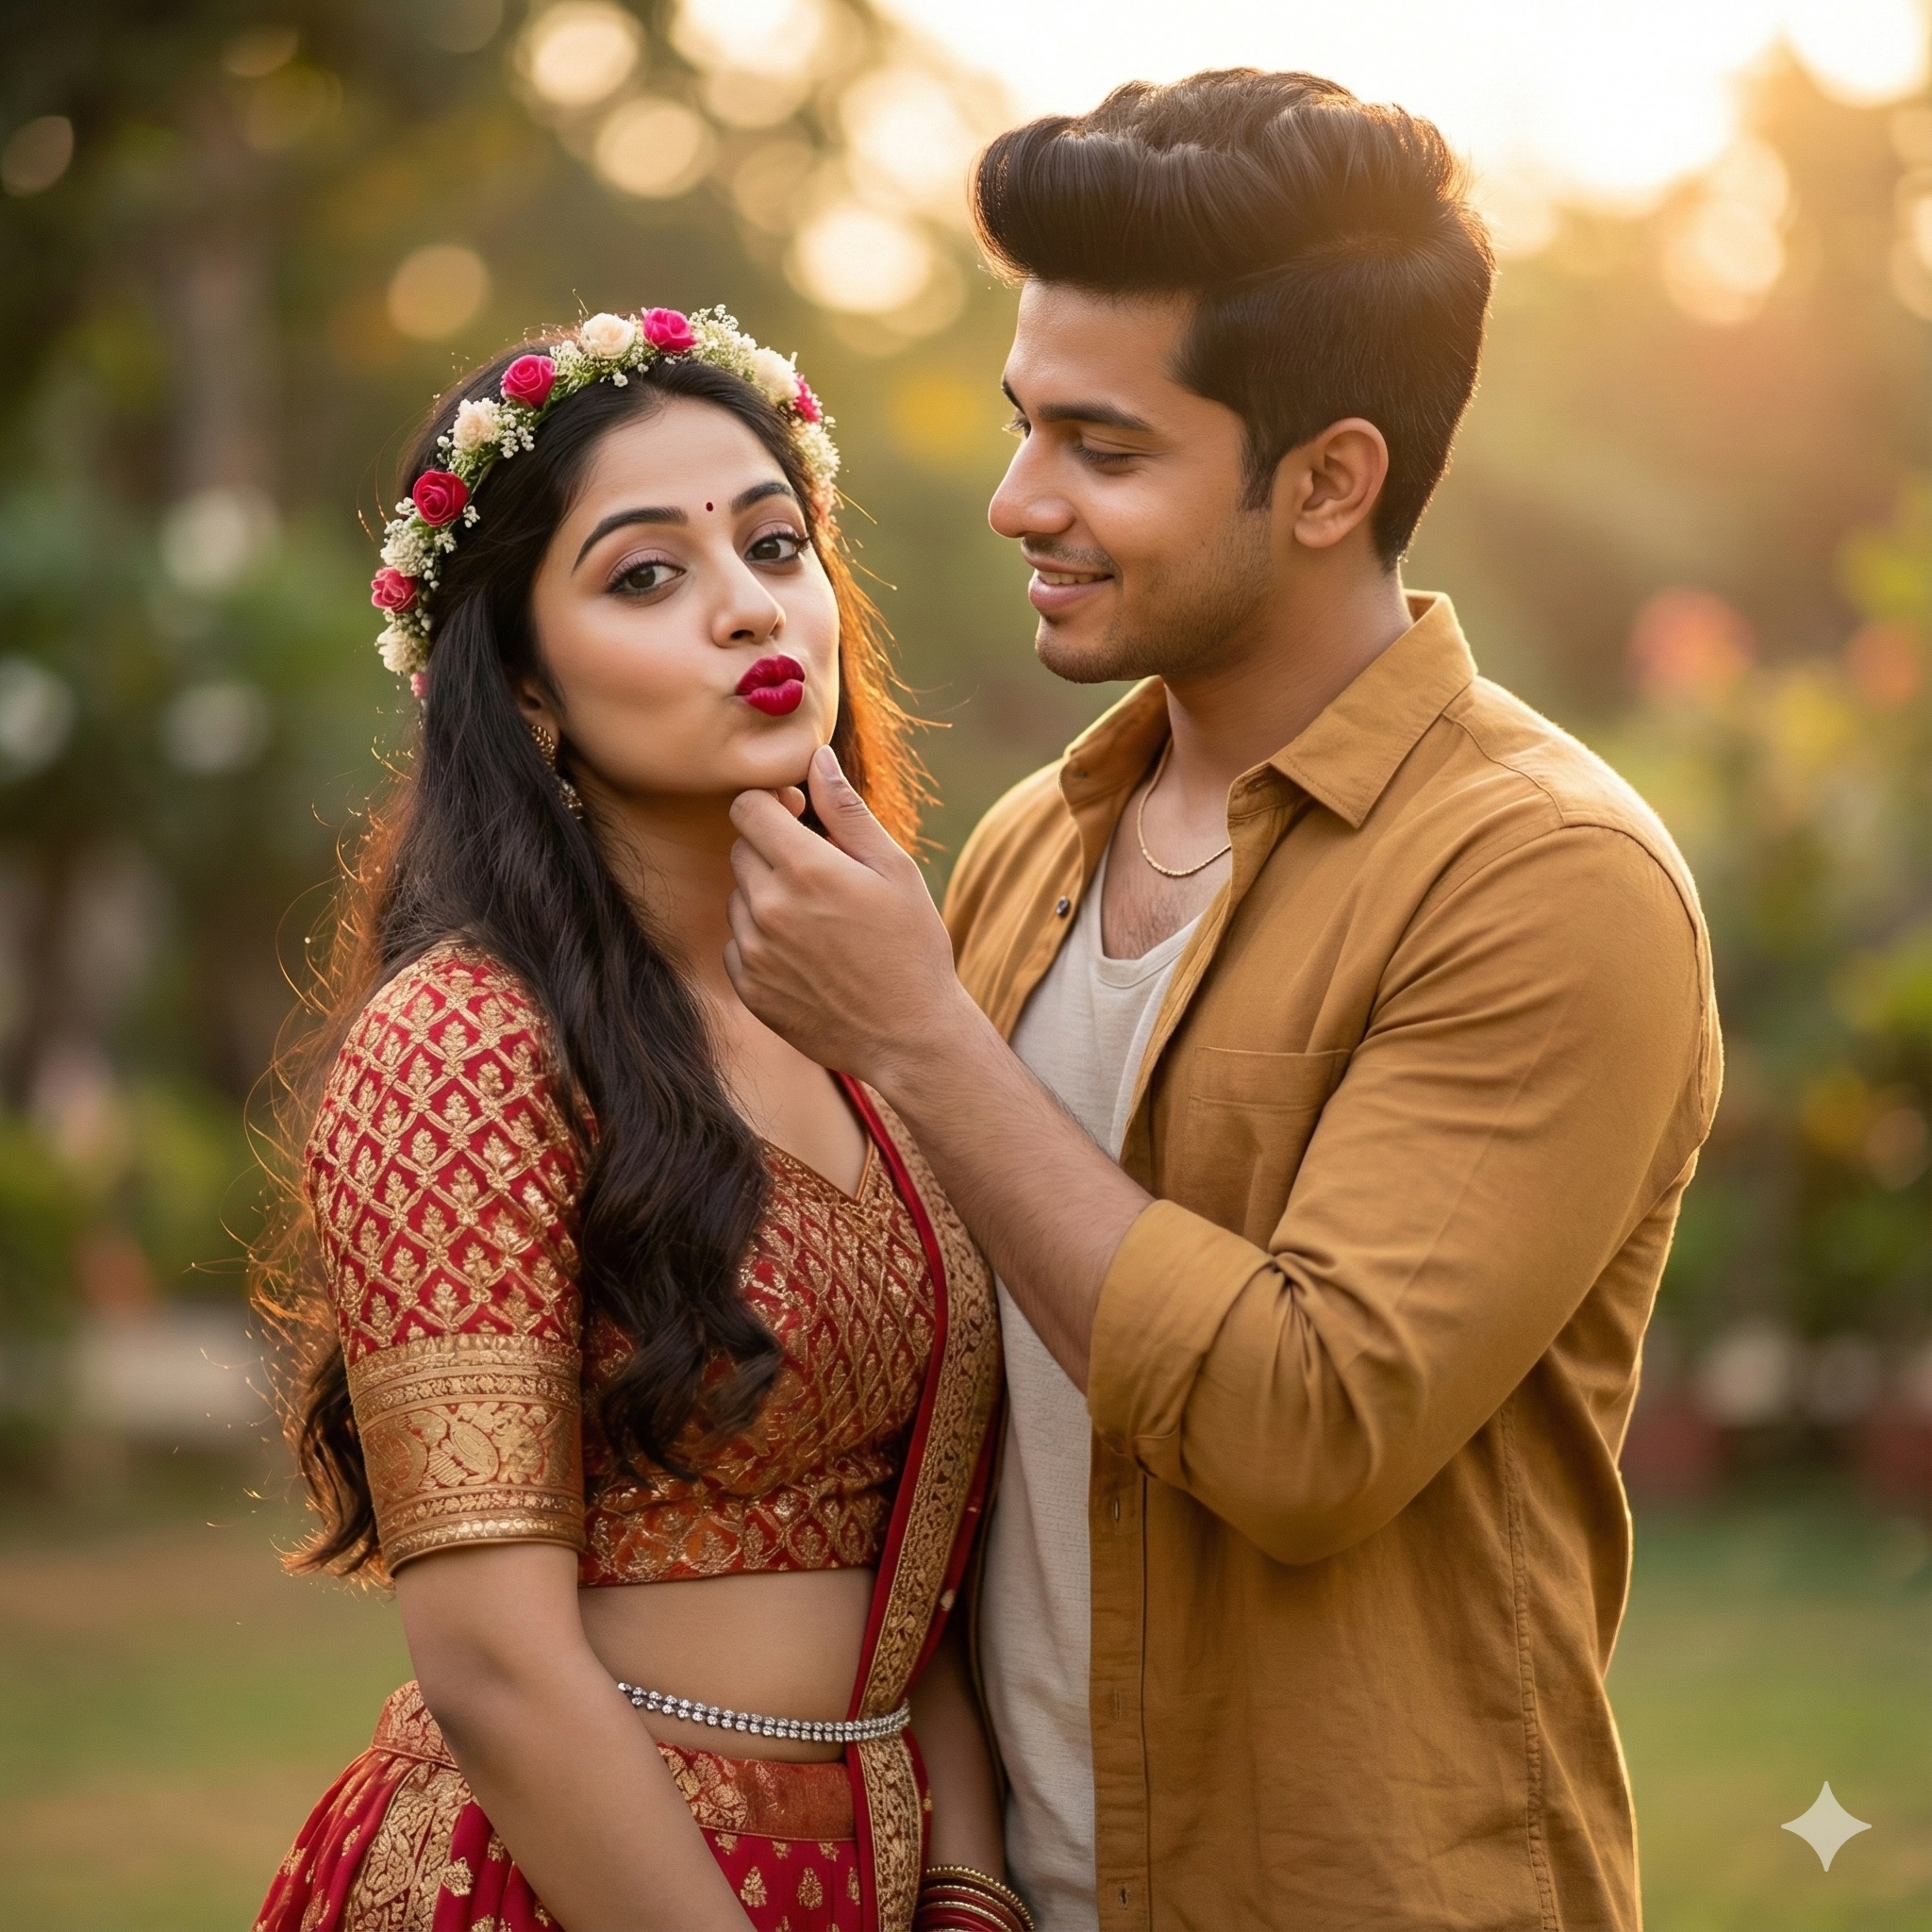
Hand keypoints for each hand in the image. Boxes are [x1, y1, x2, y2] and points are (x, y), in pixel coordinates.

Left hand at [726, 745, 970, 1085]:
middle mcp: (767, 907)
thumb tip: (816, 758)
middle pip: (741, 849)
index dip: (772, 805)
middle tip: (822, 877)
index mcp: (805, 869)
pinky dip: (762, 941)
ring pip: (738, 896)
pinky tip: (807, 956)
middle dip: (773, 850)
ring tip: (820, 923)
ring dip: (767, 897)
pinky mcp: (748, 987)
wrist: (908, 1035)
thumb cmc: (911, 946)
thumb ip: (847, 811)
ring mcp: (753, 951)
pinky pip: (738, 943)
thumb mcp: (893, 869)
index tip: (798, 816)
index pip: (747, 807)